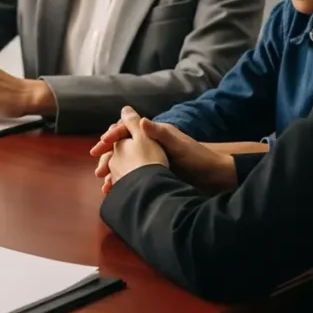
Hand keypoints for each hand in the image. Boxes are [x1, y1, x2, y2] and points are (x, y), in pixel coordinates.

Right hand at [93, 112, 236, 193]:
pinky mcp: (153, 170)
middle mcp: (149, 143)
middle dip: (108, 157)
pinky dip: (122, 180)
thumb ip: (159, 133)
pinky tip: (116, 190)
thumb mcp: (179, 145)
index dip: (112, 136)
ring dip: (113, 171)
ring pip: (125, 162)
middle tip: (98, 169)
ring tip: (104, 184)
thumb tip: (140, 121)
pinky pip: (132, 173)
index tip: (102, 144)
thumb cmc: (199, 158)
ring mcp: (150, 157)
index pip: (126, 129)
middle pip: (122, 146)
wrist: (214, 177)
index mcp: (154, 133)